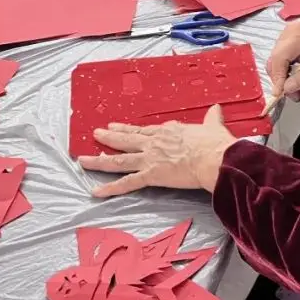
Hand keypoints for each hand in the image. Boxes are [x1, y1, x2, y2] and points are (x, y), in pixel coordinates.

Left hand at [78, 105, 237, 196]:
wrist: (213, 156)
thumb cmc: (214, 143)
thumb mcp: (212, 126)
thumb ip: (211, 118)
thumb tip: (216, 108)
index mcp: (167, 131)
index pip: (143, 131)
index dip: (128, 129)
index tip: (118, 127)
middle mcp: (153, 143)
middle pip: (126, 140)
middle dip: (109, 137)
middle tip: (96, 133)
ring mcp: (149, 158)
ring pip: (118, 159)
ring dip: (99, 160)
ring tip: (83, 160)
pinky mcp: (151, 175)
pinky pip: (126, 183)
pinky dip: (110, 188)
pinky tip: (96, 191)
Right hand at [267, 21, 299, 100]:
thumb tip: (286, 89)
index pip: (280, 57)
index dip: (277, 77)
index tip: (280, 94)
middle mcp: (290, 31)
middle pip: (275, 59)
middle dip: (282, 80)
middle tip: (294, 96)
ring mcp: (288, 34)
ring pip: (277, 60)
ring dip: (284, 78)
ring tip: (299, 90)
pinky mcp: (289, 40)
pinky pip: (282, 58)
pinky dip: (287, 71)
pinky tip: (297, 80)